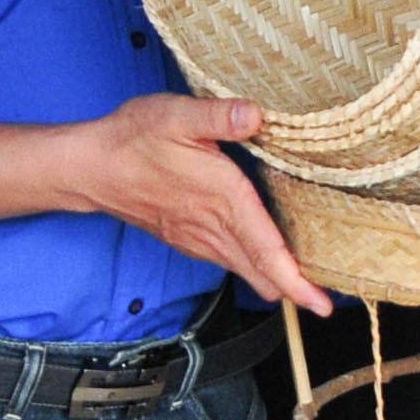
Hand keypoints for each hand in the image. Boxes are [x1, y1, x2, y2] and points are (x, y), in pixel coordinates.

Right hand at [73, 97, 329, 313]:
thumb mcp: (176, 114)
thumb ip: (219, 115)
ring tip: (307, 285)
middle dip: (297, 289)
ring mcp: (199, 238)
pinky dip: (253, 268)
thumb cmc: (133, 138)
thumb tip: (256, 115)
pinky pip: (229, 261)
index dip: (297, 281)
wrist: (90, 168)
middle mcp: (214, 227)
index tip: (323, 305)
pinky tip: (265, 262)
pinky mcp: (188, 238)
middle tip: (330, 301)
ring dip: (276, 279)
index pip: (267, 251)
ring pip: (247, 270)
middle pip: (263, 271)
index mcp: (223, 199)